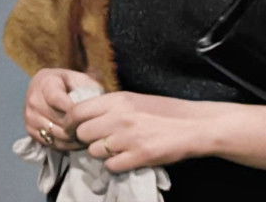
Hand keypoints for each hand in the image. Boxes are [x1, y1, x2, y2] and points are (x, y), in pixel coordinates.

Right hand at [23, 68, 101, 151]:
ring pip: (56, 134)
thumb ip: (86, 88)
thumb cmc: (67, 83)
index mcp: (45, 83)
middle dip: (77, 126)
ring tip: (88, 136)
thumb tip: (93, 105)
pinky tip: (77, 141)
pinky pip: (51, 143)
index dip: (74, 111)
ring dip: (73, 138)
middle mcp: (34, 100)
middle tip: (93, 130)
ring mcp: (30, 116)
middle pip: (59, 120)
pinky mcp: (30, 130)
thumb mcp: (78, 78)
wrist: (46, 87)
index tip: (89, 115)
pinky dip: (66, 145)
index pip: (57, 100)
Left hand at [64, 91, 220, 172]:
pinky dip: (116, 164)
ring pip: (94, 151)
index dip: (70, 123)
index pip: (76, 111)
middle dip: (86, 140)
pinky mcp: (140, 156)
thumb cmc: (164, 112)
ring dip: (102, 153)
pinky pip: (111, 165)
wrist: (194, 125)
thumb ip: (109, 106)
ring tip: (117, 149)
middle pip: (82, 133)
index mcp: (117, 99)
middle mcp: (119, 117)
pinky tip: (127, 158)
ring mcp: (129, 137)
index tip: (73, 129)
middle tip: (97, 141)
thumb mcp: (133, 100)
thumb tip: (82, 115)